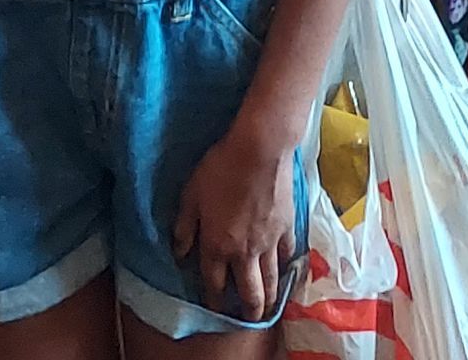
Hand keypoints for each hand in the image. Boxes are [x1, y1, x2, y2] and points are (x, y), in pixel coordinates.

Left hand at [173, 125, 298, 319]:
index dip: (214, 300)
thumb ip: (184, 227)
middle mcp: (244, 252)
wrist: (261, 149)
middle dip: (248, 310)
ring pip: (271, 279)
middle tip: (249, 318)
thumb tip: (180, 253)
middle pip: (248, 291)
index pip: (214, 284)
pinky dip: (286, 266)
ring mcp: (269, 242)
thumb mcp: (191, 195)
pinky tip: (285, 268)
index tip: (216, 309)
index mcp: (217, 246)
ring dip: (269, 297)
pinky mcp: (287, 227)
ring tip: (268, 307)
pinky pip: (288, 254)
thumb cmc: (221, 168)